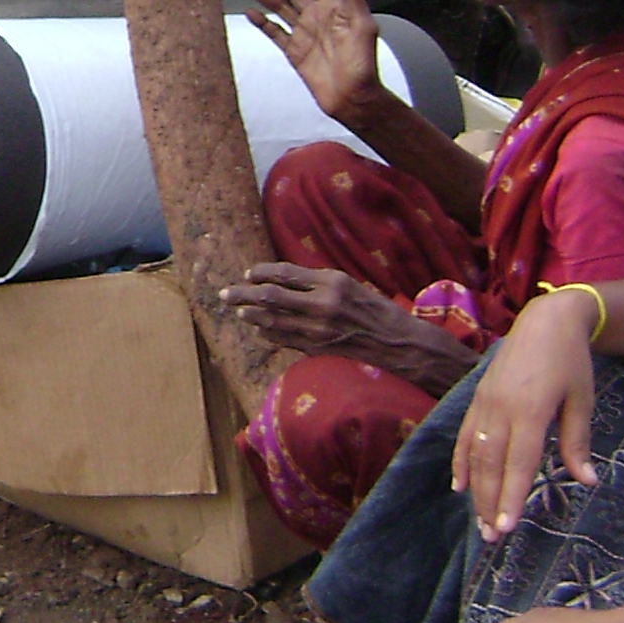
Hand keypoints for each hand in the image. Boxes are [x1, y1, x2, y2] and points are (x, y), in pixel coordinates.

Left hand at [219, 264, 472, 387]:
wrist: (398, 344)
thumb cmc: (376, 310)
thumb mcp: (351, 285)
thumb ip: (319, 282)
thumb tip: (282, 280)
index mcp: (332, 282)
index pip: (286, 274)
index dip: (262, 273)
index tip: (248, 273)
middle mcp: (322, 304)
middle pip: (271, 296)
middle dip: (243, 294)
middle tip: (225, 293)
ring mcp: (318, 329)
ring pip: (272, 321)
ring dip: (250, 315)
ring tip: (237, 310)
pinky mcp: (317, 349)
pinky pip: (283, 339)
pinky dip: (267, 333)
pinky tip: (257, 328)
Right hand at [239, 0, 383, 121]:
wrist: (353, 98)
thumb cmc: (363, 63)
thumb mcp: (363, 26)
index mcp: (334, 5)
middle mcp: (316, 13)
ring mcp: (303, 31)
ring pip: (278, 6)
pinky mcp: (294, 50)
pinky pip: (275, 32)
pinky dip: (262, 22)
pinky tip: (249, 12)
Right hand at [451, 293, 597, 541]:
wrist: (546, 319)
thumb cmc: (570, 361)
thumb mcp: (582, 399)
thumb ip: (577, 441)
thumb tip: (586, 481)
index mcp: (531, 410)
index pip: (518, 463)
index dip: (511, 497)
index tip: (506, 527)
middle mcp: (501, 409)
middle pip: (491, 466)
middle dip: (490, 504)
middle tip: (492, 538)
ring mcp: (485, 403)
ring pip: (475, 455)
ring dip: (476, 491)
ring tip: (480, 522)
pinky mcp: (478, 398)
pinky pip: (465, 436)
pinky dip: (460, 463)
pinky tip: (459, 486)